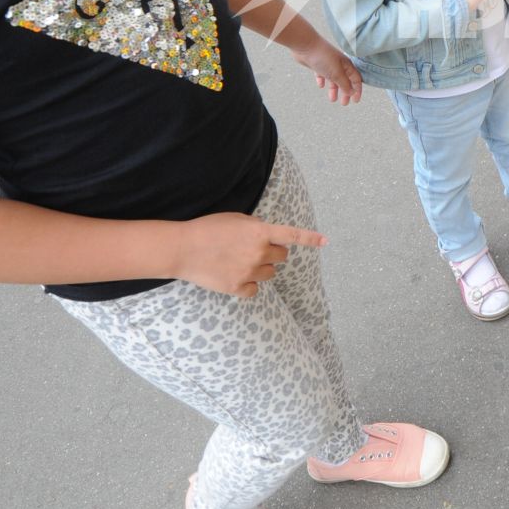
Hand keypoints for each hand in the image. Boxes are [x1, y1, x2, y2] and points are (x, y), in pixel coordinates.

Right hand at [176, 211, 326, 296]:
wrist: (183, 249)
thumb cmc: (208, 229)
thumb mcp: (236, 219)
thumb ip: (256, 226)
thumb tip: (266, 235)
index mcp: (260, 232)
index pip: (292, 235)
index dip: (311, 238)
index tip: (326, 241)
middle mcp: (259, 252)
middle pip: (281, 256)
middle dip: (272, 252)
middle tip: (253, 249)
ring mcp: (249, 272)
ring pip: (270, 273)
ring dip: (261, 268)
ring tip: (240, 262)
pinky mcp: (238, 288)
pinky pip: (255, 290)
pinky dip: (248, 285)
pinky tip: (234, 276)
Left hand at [292, 37, 362, 105]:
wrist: (305, 45)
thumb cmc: (323, 57)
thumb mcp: (336, 73)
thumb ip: (344, 84)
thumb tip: (352, 92)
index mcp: (347, 65)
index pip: (356, 79)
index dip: (357, 90)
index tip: (355, 101)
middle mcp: (339, 65)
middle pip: (345, 81)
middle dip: (346, 92)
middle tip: (344, 103)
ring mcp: (328, 65)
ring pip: (333, 79)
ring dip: (334, 89)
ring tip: (332, 99)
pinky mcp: (317, 65)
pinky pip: (322, 75)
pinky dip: (322, 81)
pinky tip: (321, 85)